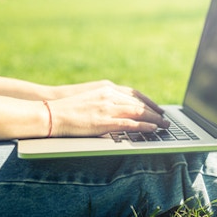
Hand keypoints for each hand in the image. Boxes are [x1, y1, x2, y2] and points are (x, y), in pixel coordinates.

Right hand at [47, 85, 169, 136]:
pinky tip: (153, 129)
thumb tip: (118, 107)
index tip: (158, 108)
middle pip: (140, 103)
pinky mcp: (104, 121)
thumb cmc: (68, 107)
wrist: (50, 112)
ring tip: (164, 125)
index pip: (135, 94)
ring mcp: (108, 108)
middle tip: (166, 118)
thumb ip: (106, 99)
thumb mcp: (91, 97)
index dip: (149, 102)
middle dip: (155, 111)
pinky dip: (144, 126)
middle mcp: (111, 95)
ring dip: (154, 119)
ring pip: (138, 112)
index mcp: (108, 88)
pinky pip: (130, 124)